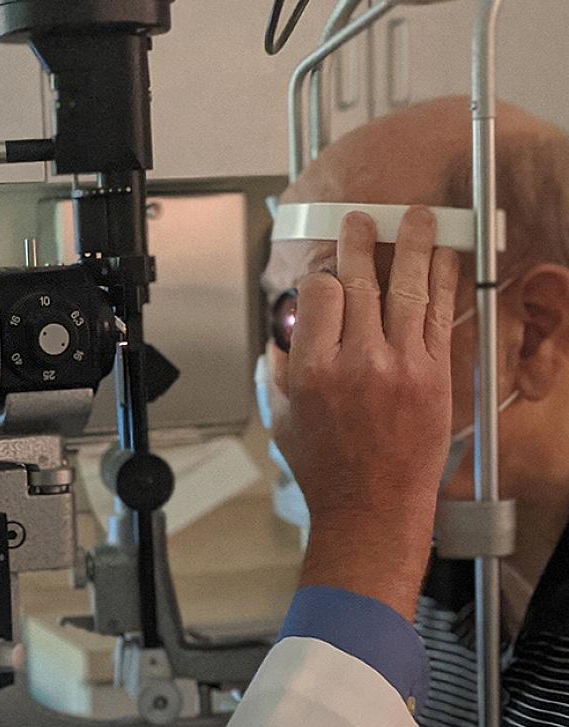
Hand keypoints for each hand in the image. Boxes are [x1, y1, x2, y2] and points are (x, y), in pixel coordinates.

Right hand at [273, 208, 458, 618]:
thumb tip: (284, 338)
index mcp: (315, 370)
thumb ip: (280, 372)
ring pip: (408, 289)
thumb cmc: (327, 471)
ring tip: (416, 218)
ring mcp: (402, 366)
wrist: (372, 508)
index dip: (319, 277)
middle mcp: (359, 362)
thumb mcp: (283, 420)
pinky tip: (445, 259)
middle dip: (361, 244)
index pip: (320, 295)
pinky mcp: (435, 376)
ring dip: (413, 246)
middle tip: (362, 221)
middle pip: (361, 282)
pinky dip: (443, 282)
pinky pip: (440, 317)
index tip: (322, 275)